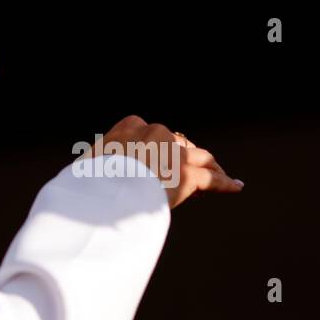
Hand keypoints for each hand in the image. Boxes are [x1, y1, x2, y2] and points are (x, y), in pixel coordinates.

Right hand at [95, 115, 243, 208]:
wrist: (102, 192)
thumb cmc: (86, 183)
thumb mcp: (86, 166)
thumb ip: (96, 165)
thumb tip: (83, 178)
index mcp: (129, 126)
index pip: (153, 133)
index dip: (160, 148)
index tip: (159, 161)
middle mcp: (156, 133)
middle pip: (180, 143)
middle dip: (185, 156)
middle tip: (191, 170)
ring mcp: (174, 152)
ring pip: (201, 157)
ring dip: (210, 165)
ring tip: (219, 173)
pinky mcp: (187, 174)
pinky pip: (212, 179)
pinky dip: (225, 183)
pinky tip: (236, 187)